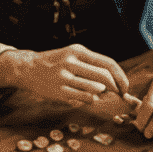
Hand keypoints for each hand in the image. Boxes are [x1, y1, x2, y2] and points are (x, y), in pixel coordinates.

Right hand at [2, 45, 129, 105]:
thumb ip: (92, 65)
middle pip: (104, 78)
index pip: (108, 64)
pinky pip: (84, 99)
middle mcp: (71, 62)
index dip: (121, 77)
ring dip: (101, 94)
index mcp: (78, 51)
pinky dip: (89, 100)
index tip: (125, 87)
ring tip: (96, 93)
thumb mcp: (73, 55)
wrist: (28, 68)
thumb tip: (115, 81)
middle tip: (117, 94)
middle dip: (115, 88)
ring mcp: (64, 77)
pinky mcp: (59, 91)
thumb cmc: (56, 62)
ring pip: (95, 90)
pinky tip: (85, 98)